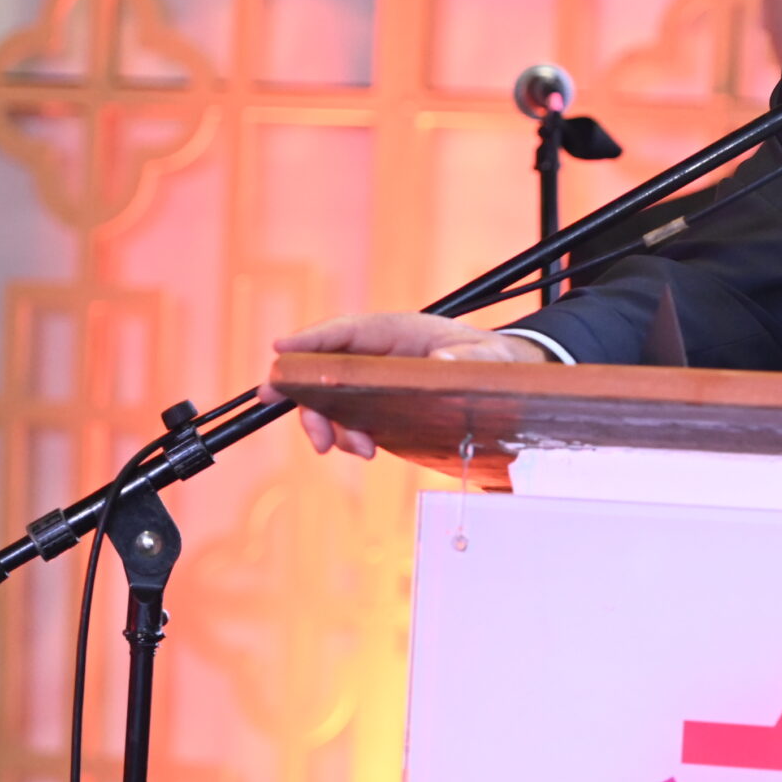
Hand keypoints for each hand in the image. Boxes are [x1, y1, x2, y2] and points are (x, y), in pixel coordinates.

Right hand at [258, 312, 547, 459]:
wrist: (501, 380)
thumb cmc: (492, 359)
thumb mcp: (490, 358)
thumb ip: (469, 359)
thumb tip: (442, 361)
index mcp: (398, 331)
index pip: (346, 331)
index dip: (311, 339)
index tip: (280, 349)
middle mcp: (378, 354)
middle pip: (324, 368)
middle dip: (304, 394)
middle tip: (297, 420)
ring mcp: (374, 382)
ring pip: (330, 399)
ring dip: (329, 425)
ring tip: (356, 448)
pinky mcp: (378, 407)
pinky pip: (348, 420)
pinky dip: (347, 436)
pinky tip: (365, 450)